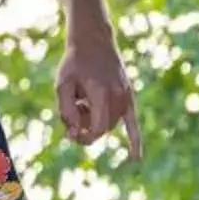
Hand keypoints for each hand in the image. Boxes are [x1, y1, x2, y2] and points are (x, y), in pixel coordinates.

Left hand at [55, 23, 141, 161]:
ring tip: (83, 102)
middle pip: (104, 129)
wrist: (93, 40)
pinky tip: (136, 159)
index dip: (82, 137)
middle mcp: (118, 96)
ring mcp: (126, 95)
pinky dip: (134, 140)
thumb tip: (74, 132)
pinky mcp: (128, 94)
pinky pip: (133, 121)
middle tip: (73, 110)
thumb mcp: (62, 85)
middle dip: (87, 128)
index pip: (96, 130)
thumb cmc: (74, 63)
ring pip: (112, 124)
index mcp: (102, 93)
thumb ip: (66, 111)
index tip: (69, 133)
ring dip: (97, 122)